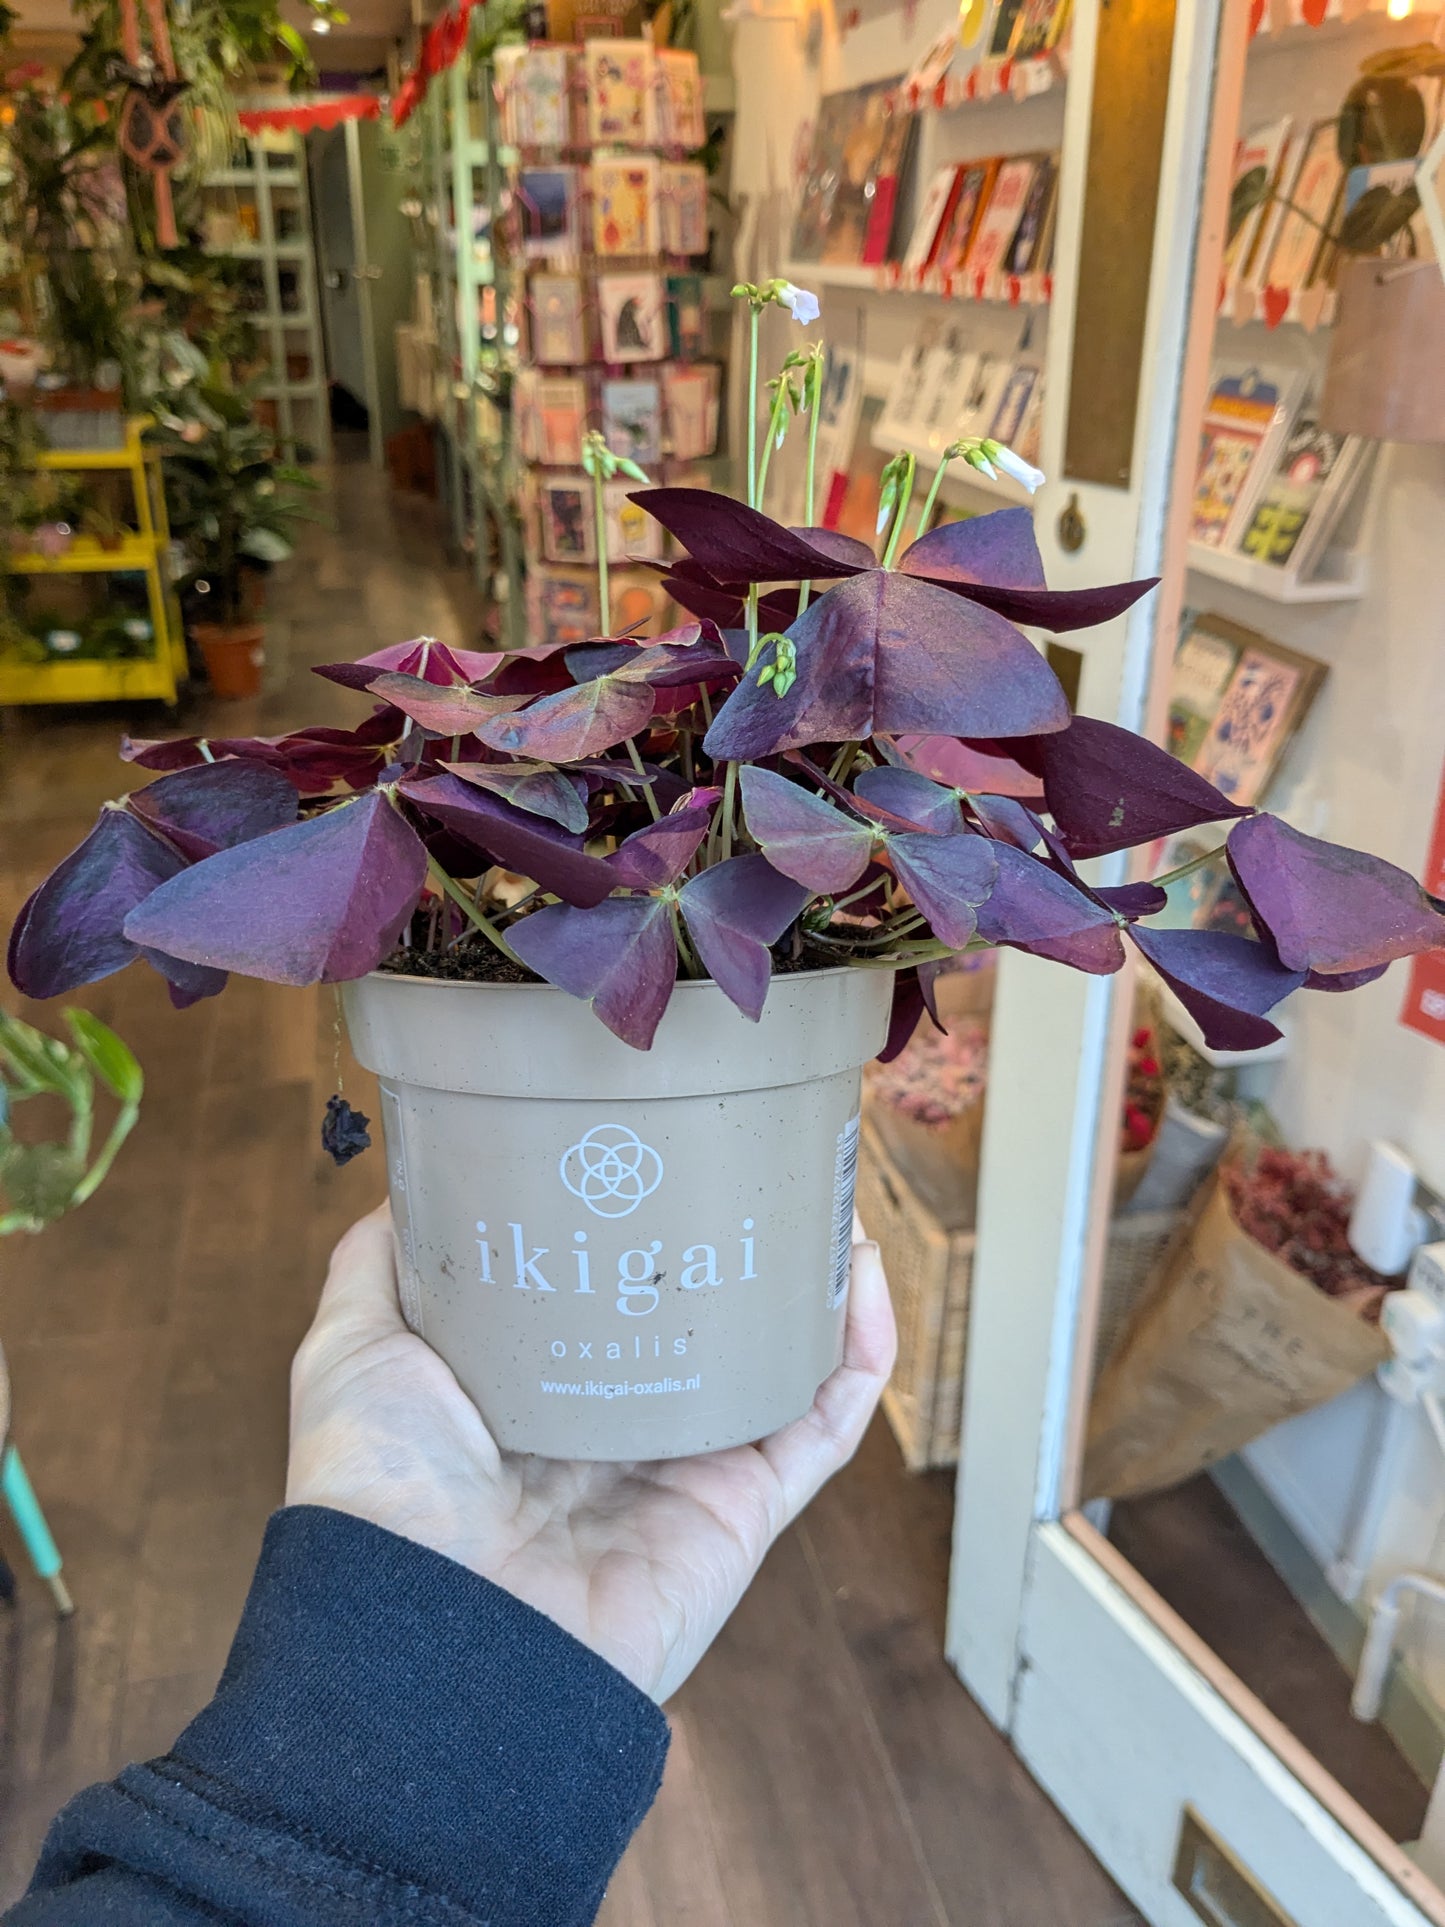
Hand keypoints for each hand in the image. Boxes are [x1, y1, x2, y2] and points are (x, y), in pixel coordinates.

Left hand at [288, 1204, 894, 1703]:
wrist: (427, 1628)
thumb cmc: (380, 1488)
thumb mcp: (353, 1350)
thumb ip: (381, 1266)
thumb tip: (419, 1182)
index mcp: (540, 1395)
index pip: (610, 1301)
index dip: (645, 1232)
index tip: (671, 1152)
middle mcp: (619, 1432)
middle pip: (705, 1327)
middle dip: (742, 1248)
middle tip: (768, 1164)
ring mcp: (690, 1471)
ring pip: (780, 1365)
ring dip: (818, 1285)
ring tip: (831, 1201)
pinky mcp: (745, 1510)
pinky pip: (826, 1423)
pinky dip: (859, 1350)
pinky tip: (863, 1271)